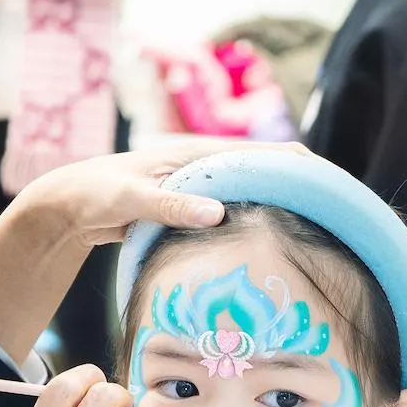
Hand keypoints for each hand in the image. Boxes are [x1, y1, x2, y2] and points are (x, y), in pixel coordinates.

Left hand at [18, 140, 313, 246]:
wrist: (71, 206)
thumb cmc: (97, 194)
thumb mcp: (132, 199)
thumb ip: (171, 205)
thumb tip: (218, 212)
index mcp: (198, 155)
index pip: (264, 153)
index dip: (300, 166)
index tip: (331, 187)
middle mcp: (206, 168)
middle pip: (266, 175)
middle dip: (299, 192)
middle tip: (336, 221)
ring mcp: (201, 190)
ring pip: (251, 198)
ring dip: (278, 213)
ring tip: (315, 239)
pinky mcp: (191, 211)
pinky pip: (232, 217)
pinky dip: (252, 228)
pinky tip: (266, 253)